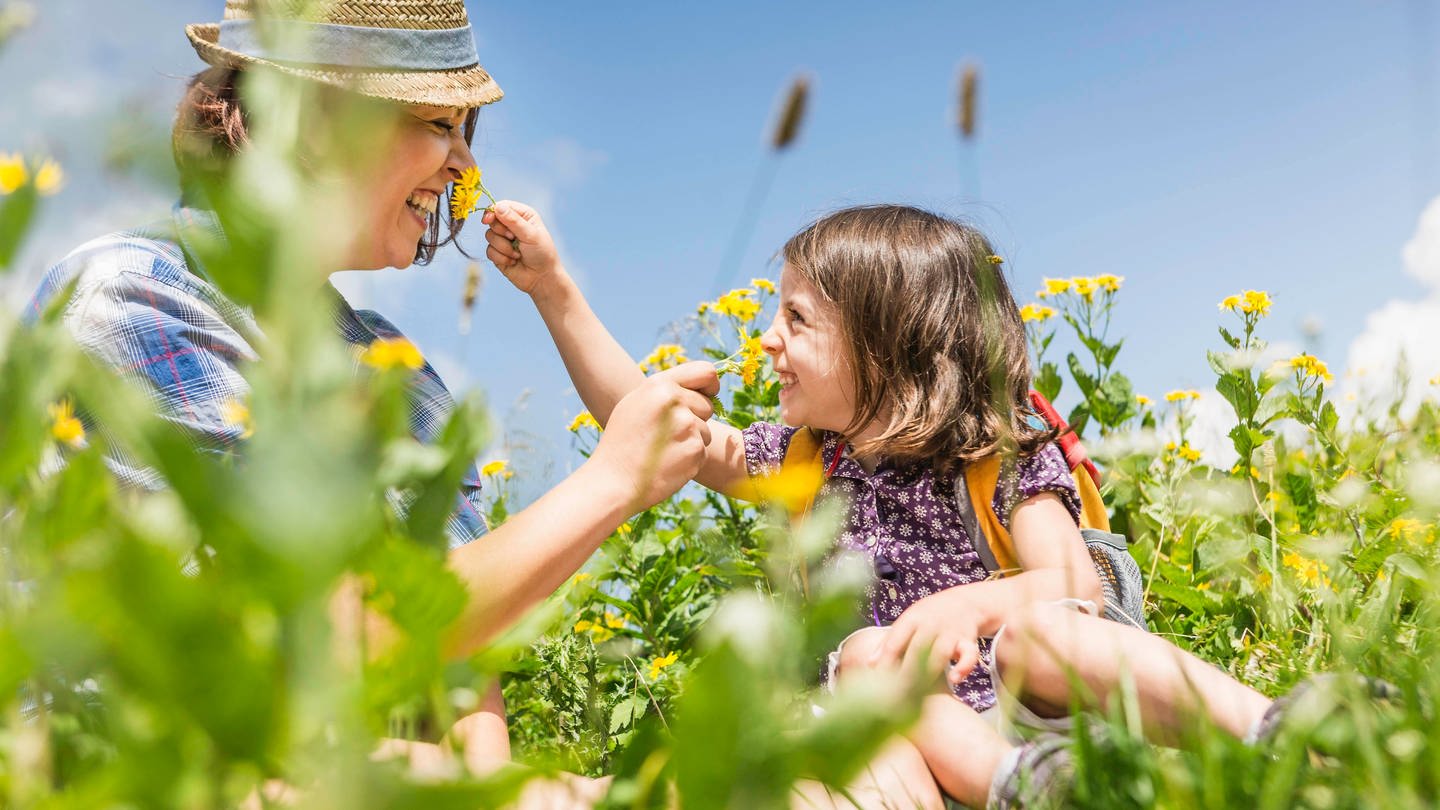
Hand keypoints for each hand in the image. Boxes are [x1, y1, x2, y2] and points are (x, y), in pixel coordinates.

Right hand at [481, 200, 560, 295]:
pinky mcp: (498, 253)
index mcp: (522, 215)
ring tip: (517, 254)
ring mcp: (503, 239)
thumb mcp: (530, 234)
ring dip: (503, 247)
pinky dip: (501, 258)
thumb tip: (497, 207)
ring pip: (489, 236)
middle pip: (492, 220)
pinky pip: (489, 251)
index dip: (492, 212)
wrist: (542, 278)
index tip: (488, 220)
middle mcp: (512, 224)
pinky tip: (513, 262)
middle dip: (501, 232)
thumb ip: (513, 221)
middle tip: (513, 238)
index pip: (501, 206)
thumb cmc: (542, 253)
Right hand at [587, 361, 720, 512]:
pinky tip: (667, 464)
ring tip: (662, 450)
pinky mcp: (695, 450)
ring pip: (706, 431)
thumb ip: (665, 391)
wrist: (613, 481)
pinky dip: (689, 460)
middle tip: (668, 434)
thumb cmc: (622, 442)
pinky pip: (703, 452)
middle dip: (696, 419)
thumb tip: (699, 388)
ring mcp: (687, 426)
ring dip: (691, 442)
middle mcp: (675, 401)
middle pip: (708, 406)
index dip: (711, 386)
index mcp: (660, 385)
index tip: (707, 396)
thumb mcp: (636, 403)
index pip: (706, 372)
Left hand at [871, 587, 984, 686]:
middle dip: (906, 672)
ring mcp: (951, 632)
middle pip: (917, 648)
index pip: (895, 641)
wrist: (964, 602)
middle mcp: (931, 624)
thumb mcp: (907, 621)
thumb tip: (869, 663)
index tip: (877, 681)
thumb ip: (889, 641)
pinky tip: (954, 679)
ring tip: (919, 693)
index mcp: (912, 619)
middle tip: (896, 693)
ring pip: (941, 653)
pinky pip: (969, 655)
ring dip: (930, 672)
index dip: (885, 662)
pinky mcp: (968, 641)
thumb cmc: (928, 615)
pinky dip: (963, 667)